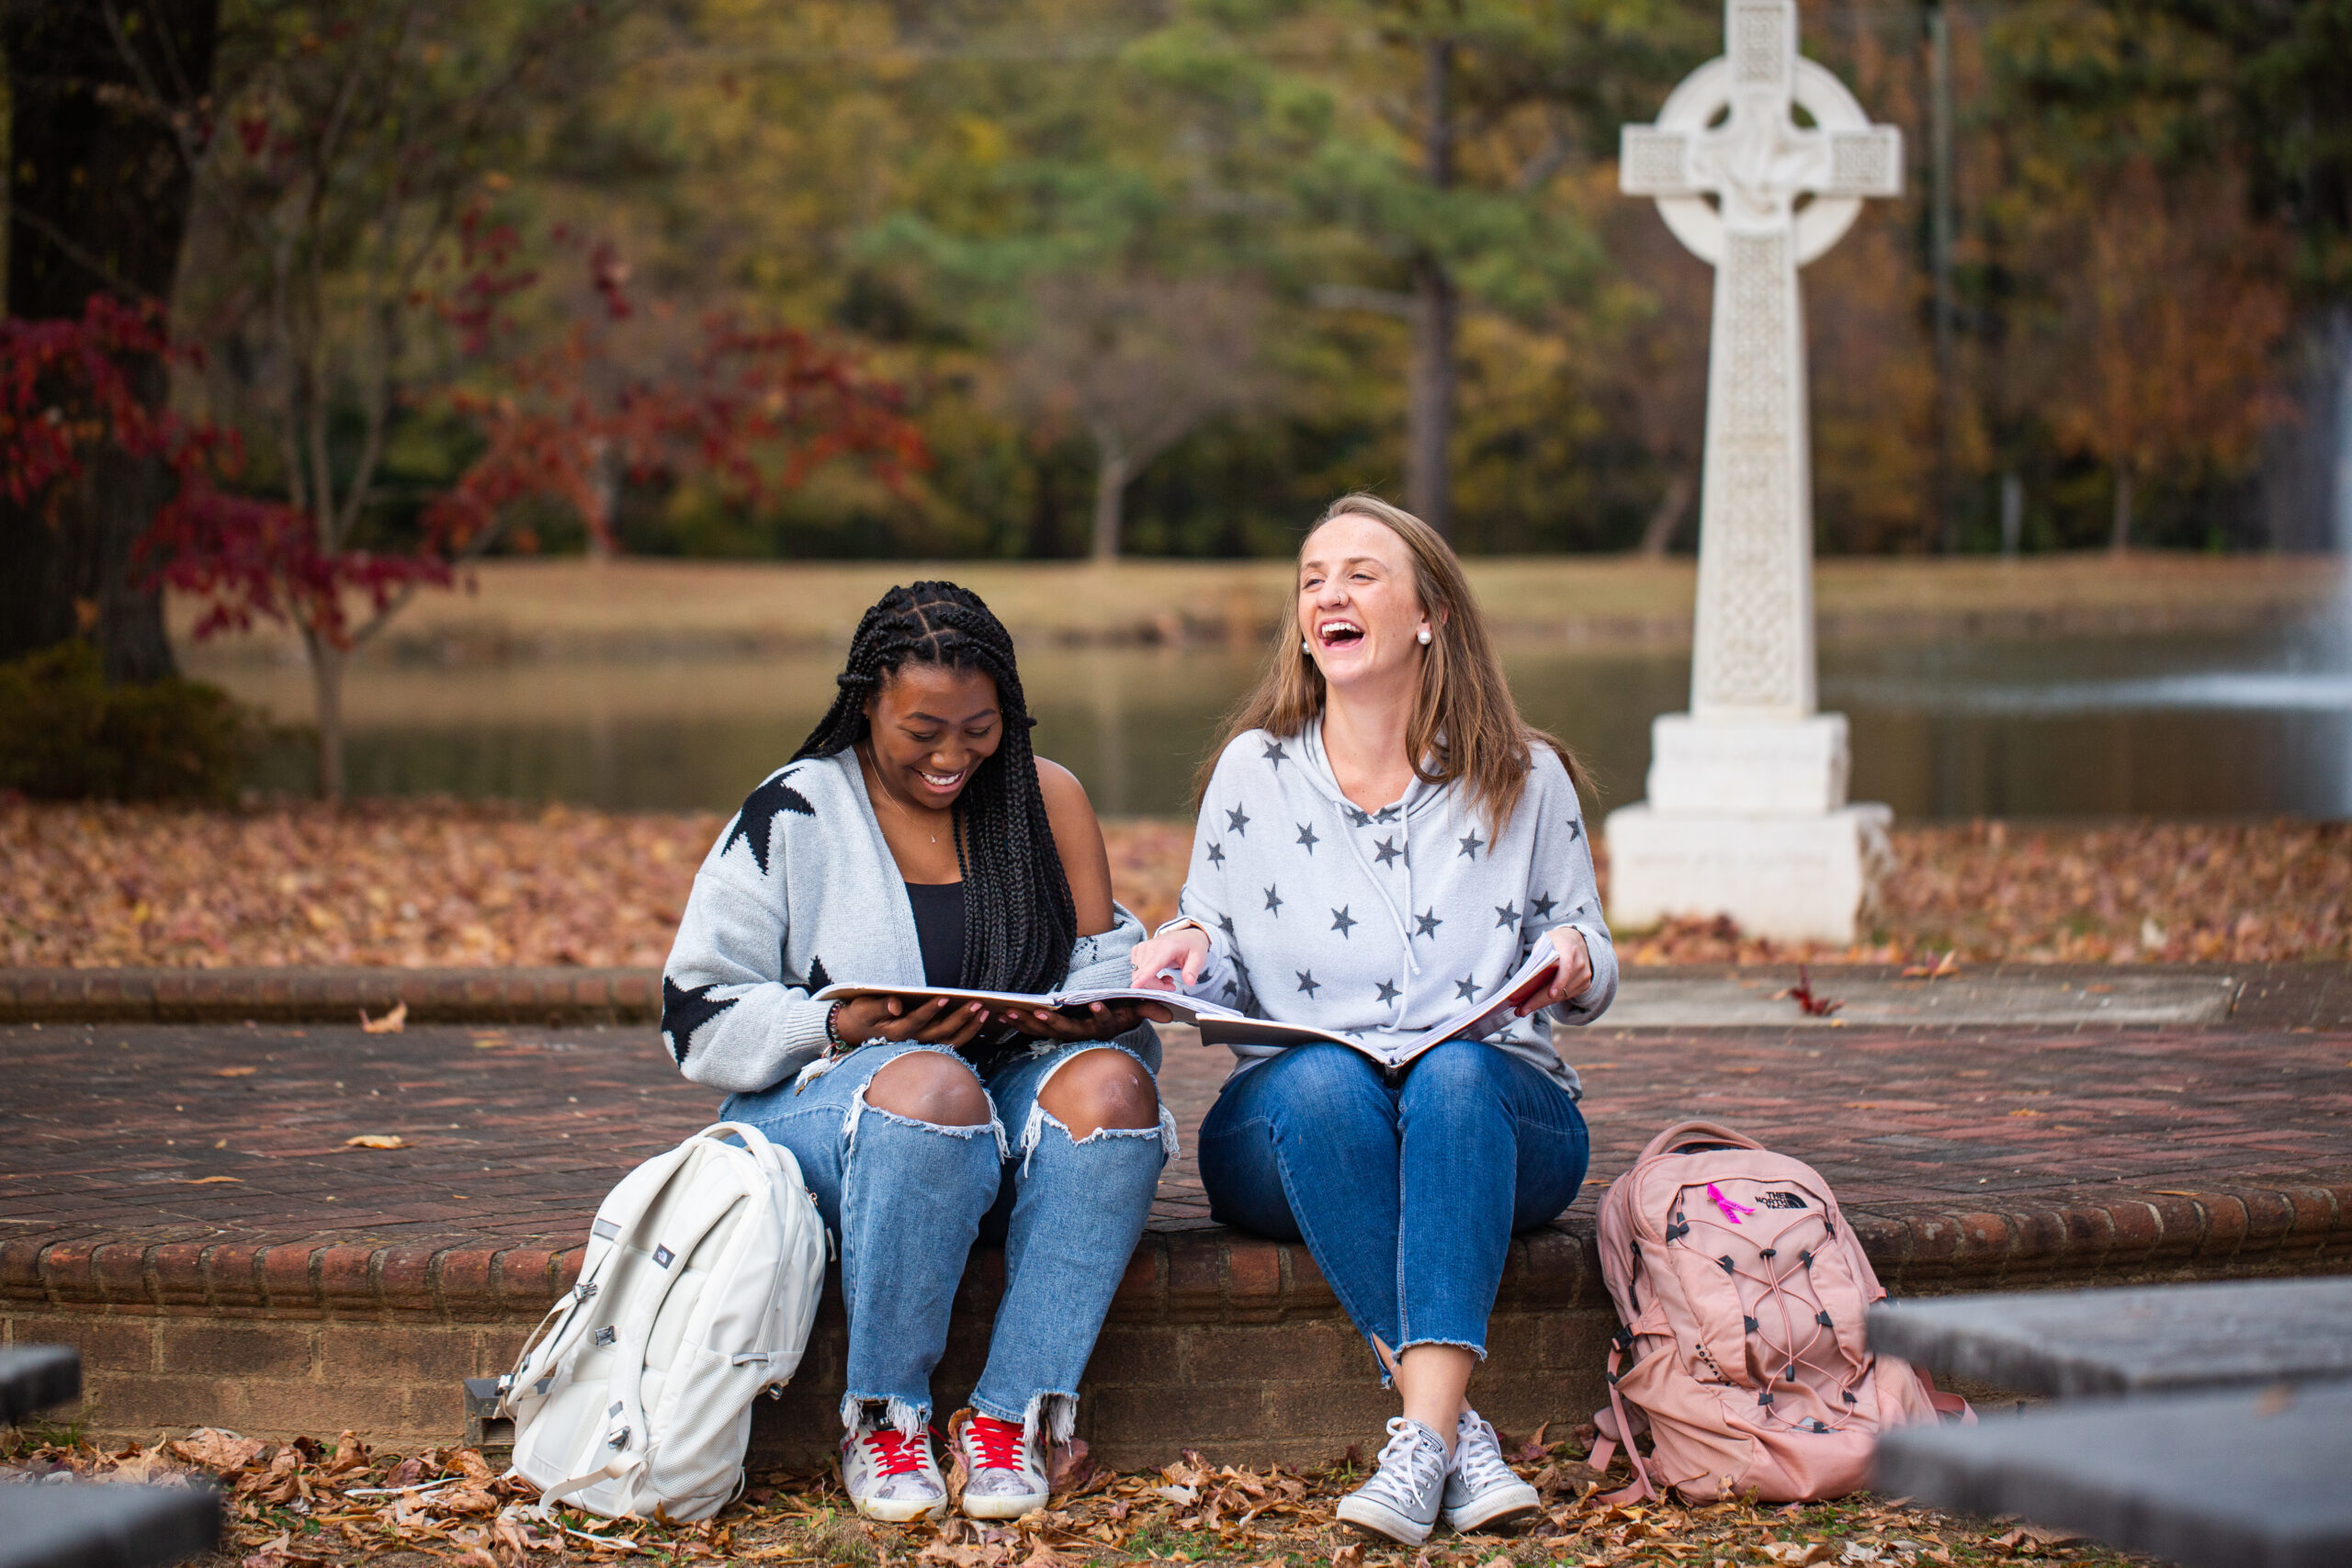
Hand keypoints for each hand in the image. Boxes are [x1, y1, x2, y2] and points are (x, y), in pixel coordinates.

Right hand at [834, 994, 990, 1049]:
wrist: (860, 1032)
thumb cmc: (863, 1016)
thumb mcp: (865, 1009)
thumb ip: (880, 1006)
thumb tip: (895, 1004)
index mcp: (897, 1032)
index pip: (916, 1022)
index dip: (930, 1010)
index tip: (944, 997)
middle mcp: (913, 1041)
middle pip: (941, 1033)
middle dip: (960, 1018)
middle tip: (977, 1003)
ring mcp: (923, 1044)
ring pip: (951, 1041)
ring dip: (969, 1027)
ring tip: (983, 1011)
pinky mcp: (930, 1043)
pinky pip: (953, 1042)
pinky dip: (968, 1033)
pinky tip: (980, 1020)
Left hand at [999, 999, 1174, 1041]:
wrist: (1103, 1028)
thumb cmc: (1117, 1013)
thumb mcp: (1133, 1011)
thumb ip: (1148, 1009)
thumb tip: (1169, 1013)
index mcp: (1099, 1026)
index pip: (1100, 1020)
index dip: (1098, 1013)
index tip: (1093, 1003)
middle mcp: (1079, 1033)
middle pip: (1064, 1029)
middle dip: (1050, 1021)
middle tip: (1037, 1010)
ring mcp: (1062, 1034)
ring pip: (1043, 1031)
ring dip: (1026, 1023)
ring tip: (1010, 1012)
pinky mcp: (1049, 1032)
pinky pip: (1030, 1029)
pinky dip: (1017, 1023)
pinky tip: (1001, 1015)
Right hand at [1129, 926, 1210, 990]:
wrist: (1186, 937)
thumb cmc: (1192, 948)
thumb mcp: (1199, 958)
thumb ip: (1193, 970)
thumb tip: (1189, 982)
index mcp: (1167, 947)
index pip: (1153, 964)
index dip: (1144, 977)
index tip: (1134, 986)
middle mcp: (1151, 946)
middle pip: (1144, 975)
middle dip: (1157, 986)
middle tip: (1171, 985)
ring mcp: (1141, 948)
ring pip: (1138, 976)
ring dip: (1152, 983)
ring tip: (1167, 978)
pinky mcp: (1136, 951)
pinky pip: (1136, 972)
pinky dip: (1146, 978)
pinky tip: (1158, 973)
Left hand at [1515, 927, 1593, 1015]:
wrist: (1575, 941)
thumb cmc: (1554, 943)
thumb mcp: (1544, 944)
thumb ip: (1538, 959)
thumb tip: (1526, 982)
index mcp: (1569, 949)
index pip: (1566, 968)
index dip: (1559, 982)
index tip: (1550, 994)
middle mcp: (1580, 964)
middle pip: (1561, 987)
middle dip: (1539, 1000)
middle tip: (1521, 1011)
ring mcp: (1584, 975)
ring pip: (1561, 995)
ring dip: (1542, 1003)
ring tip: (1523, 1009)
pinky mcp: (1584, 985)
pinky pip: (1566, 996)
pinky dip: (1550, 1001)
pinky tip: (1536, 1003)